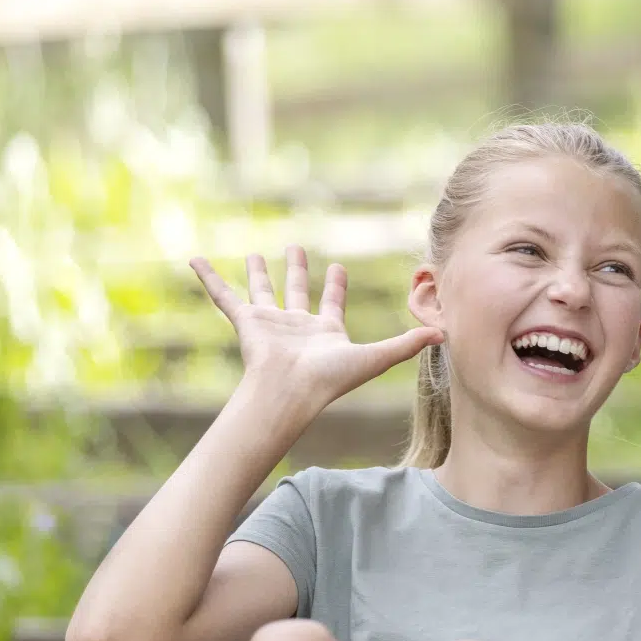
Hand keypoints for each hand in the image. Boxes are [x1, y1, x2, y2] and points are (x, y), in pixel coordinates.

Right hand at [194, 246, 439, 415]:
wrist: (289, 393)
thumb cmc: (330, 379)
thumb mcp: (375, 357)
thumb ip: (407, 344)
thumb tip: (444, 333)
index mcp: (324, 332)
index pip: (331, 303)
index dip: (334, 285)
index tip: (336, 266)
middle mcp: (296, 327)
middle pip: (295, 292)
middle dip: (295, 271)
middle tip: (294, 248)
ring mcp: (269, 324)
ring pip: (261, 292)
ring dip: (257, 273)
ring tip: (253, 254)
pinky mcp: (246, 322)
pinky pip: (223, 296)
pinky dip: (208, 278)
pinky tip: (195, 261)